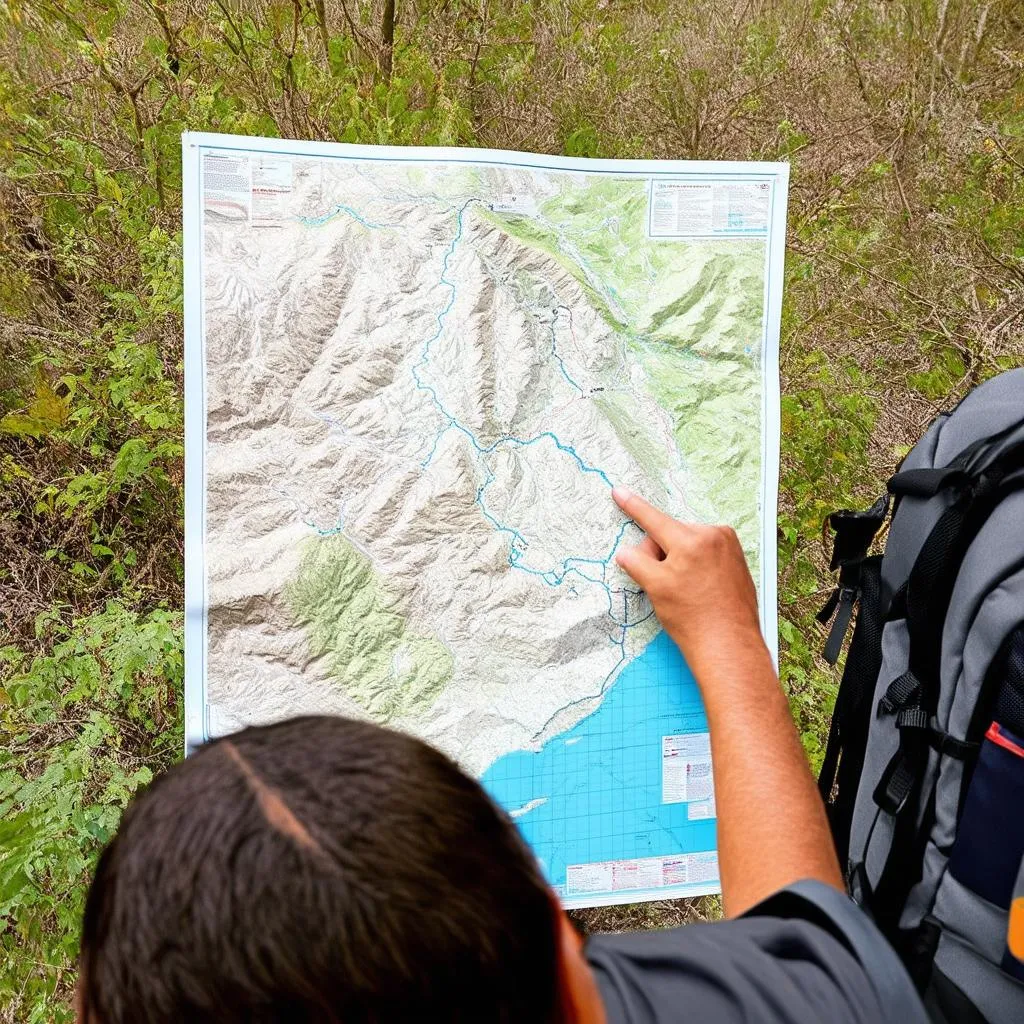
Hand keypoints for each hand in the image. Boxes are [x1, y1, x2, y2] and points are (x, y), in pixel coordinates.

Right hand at [612, 487, 764, 673]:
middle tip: (662, 583)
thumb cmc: (691, 619)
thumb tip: (626, 552)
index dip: (633, 506)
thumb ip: (637, 562)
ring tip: (685, 590)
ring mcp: (730, 546)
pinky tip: (699, 588)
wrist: (730, 645)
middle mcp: (714, 536)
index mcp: (691, 540)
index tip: (619, 491)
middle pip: (672, 534)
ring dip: (680, 559)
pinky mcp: (739, 558)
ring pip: (690, 543)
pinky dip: (697, 564)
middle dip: (662, 553)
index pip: (653, 519)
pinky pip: (707, 552)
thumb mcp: (655, 588)